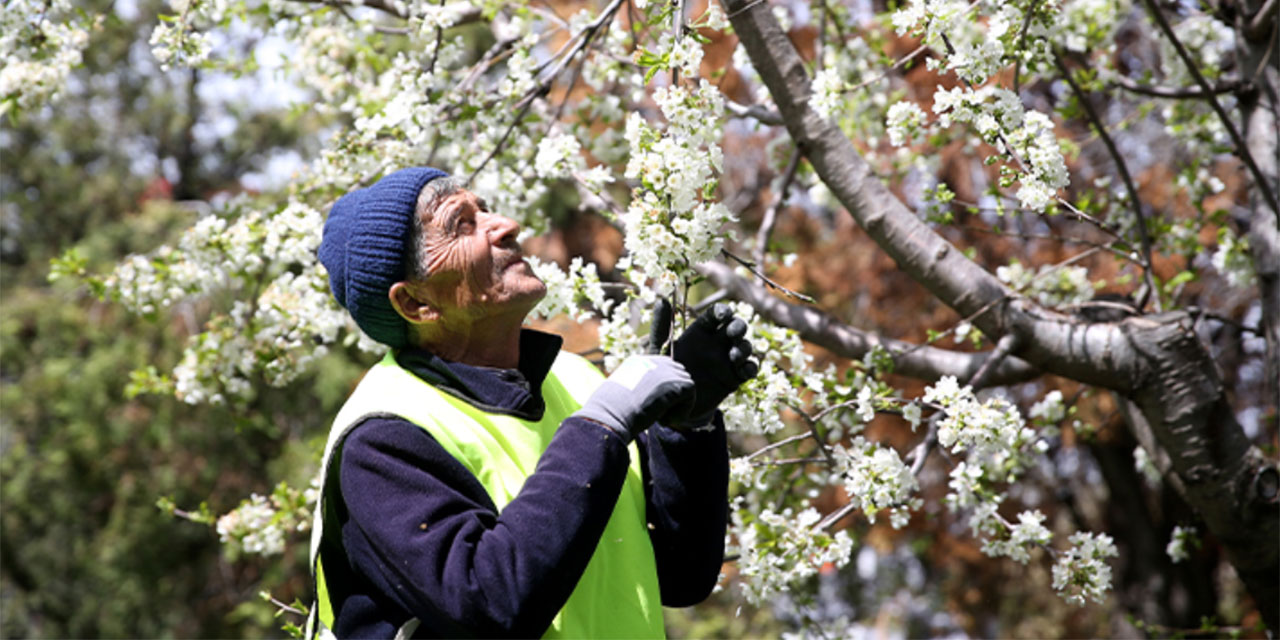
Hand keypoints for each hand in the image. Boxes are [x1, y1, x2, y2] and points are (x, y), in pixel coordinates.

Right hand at [573, 355, 695, 440]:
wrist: (610, 414)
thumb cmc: (611, 411)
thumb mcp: (623, 393)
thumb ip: (641, 388)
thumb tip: (658, 399)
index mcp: (638, 361)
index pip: (664, 368)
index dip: (664, 388)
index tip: (654, 405)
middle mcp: (653, 360)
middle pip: (678, 373)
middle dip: (673, 394)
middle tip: (658, 412)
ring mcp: (666, 370)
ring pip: (684, 384)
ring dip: (677, 403)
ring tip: (659, 416)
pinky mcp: (676, 383)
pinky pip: (690, 394)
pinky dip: (682, 410)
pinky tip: (664, 419)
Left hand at [667, 301, 758, 426]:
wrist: (673, 406)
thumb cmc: (664, 375)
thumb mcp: (658, 352)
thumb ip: (660, 327)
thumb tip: (663, 300)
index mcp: (700, 332)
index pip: (717, 314)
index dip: (723, 311)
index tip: (723, 315)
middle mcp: (716, 343)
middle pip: (736, 326)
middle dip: (738, 326)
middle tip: (733, 334)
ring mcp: (727, 360)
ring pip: (745, 346)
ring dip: (744, 348)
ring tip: (734, 358)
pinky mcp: (734, 378)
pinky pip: (749, 369)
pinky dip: (750, 368)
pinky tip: (743, 372)